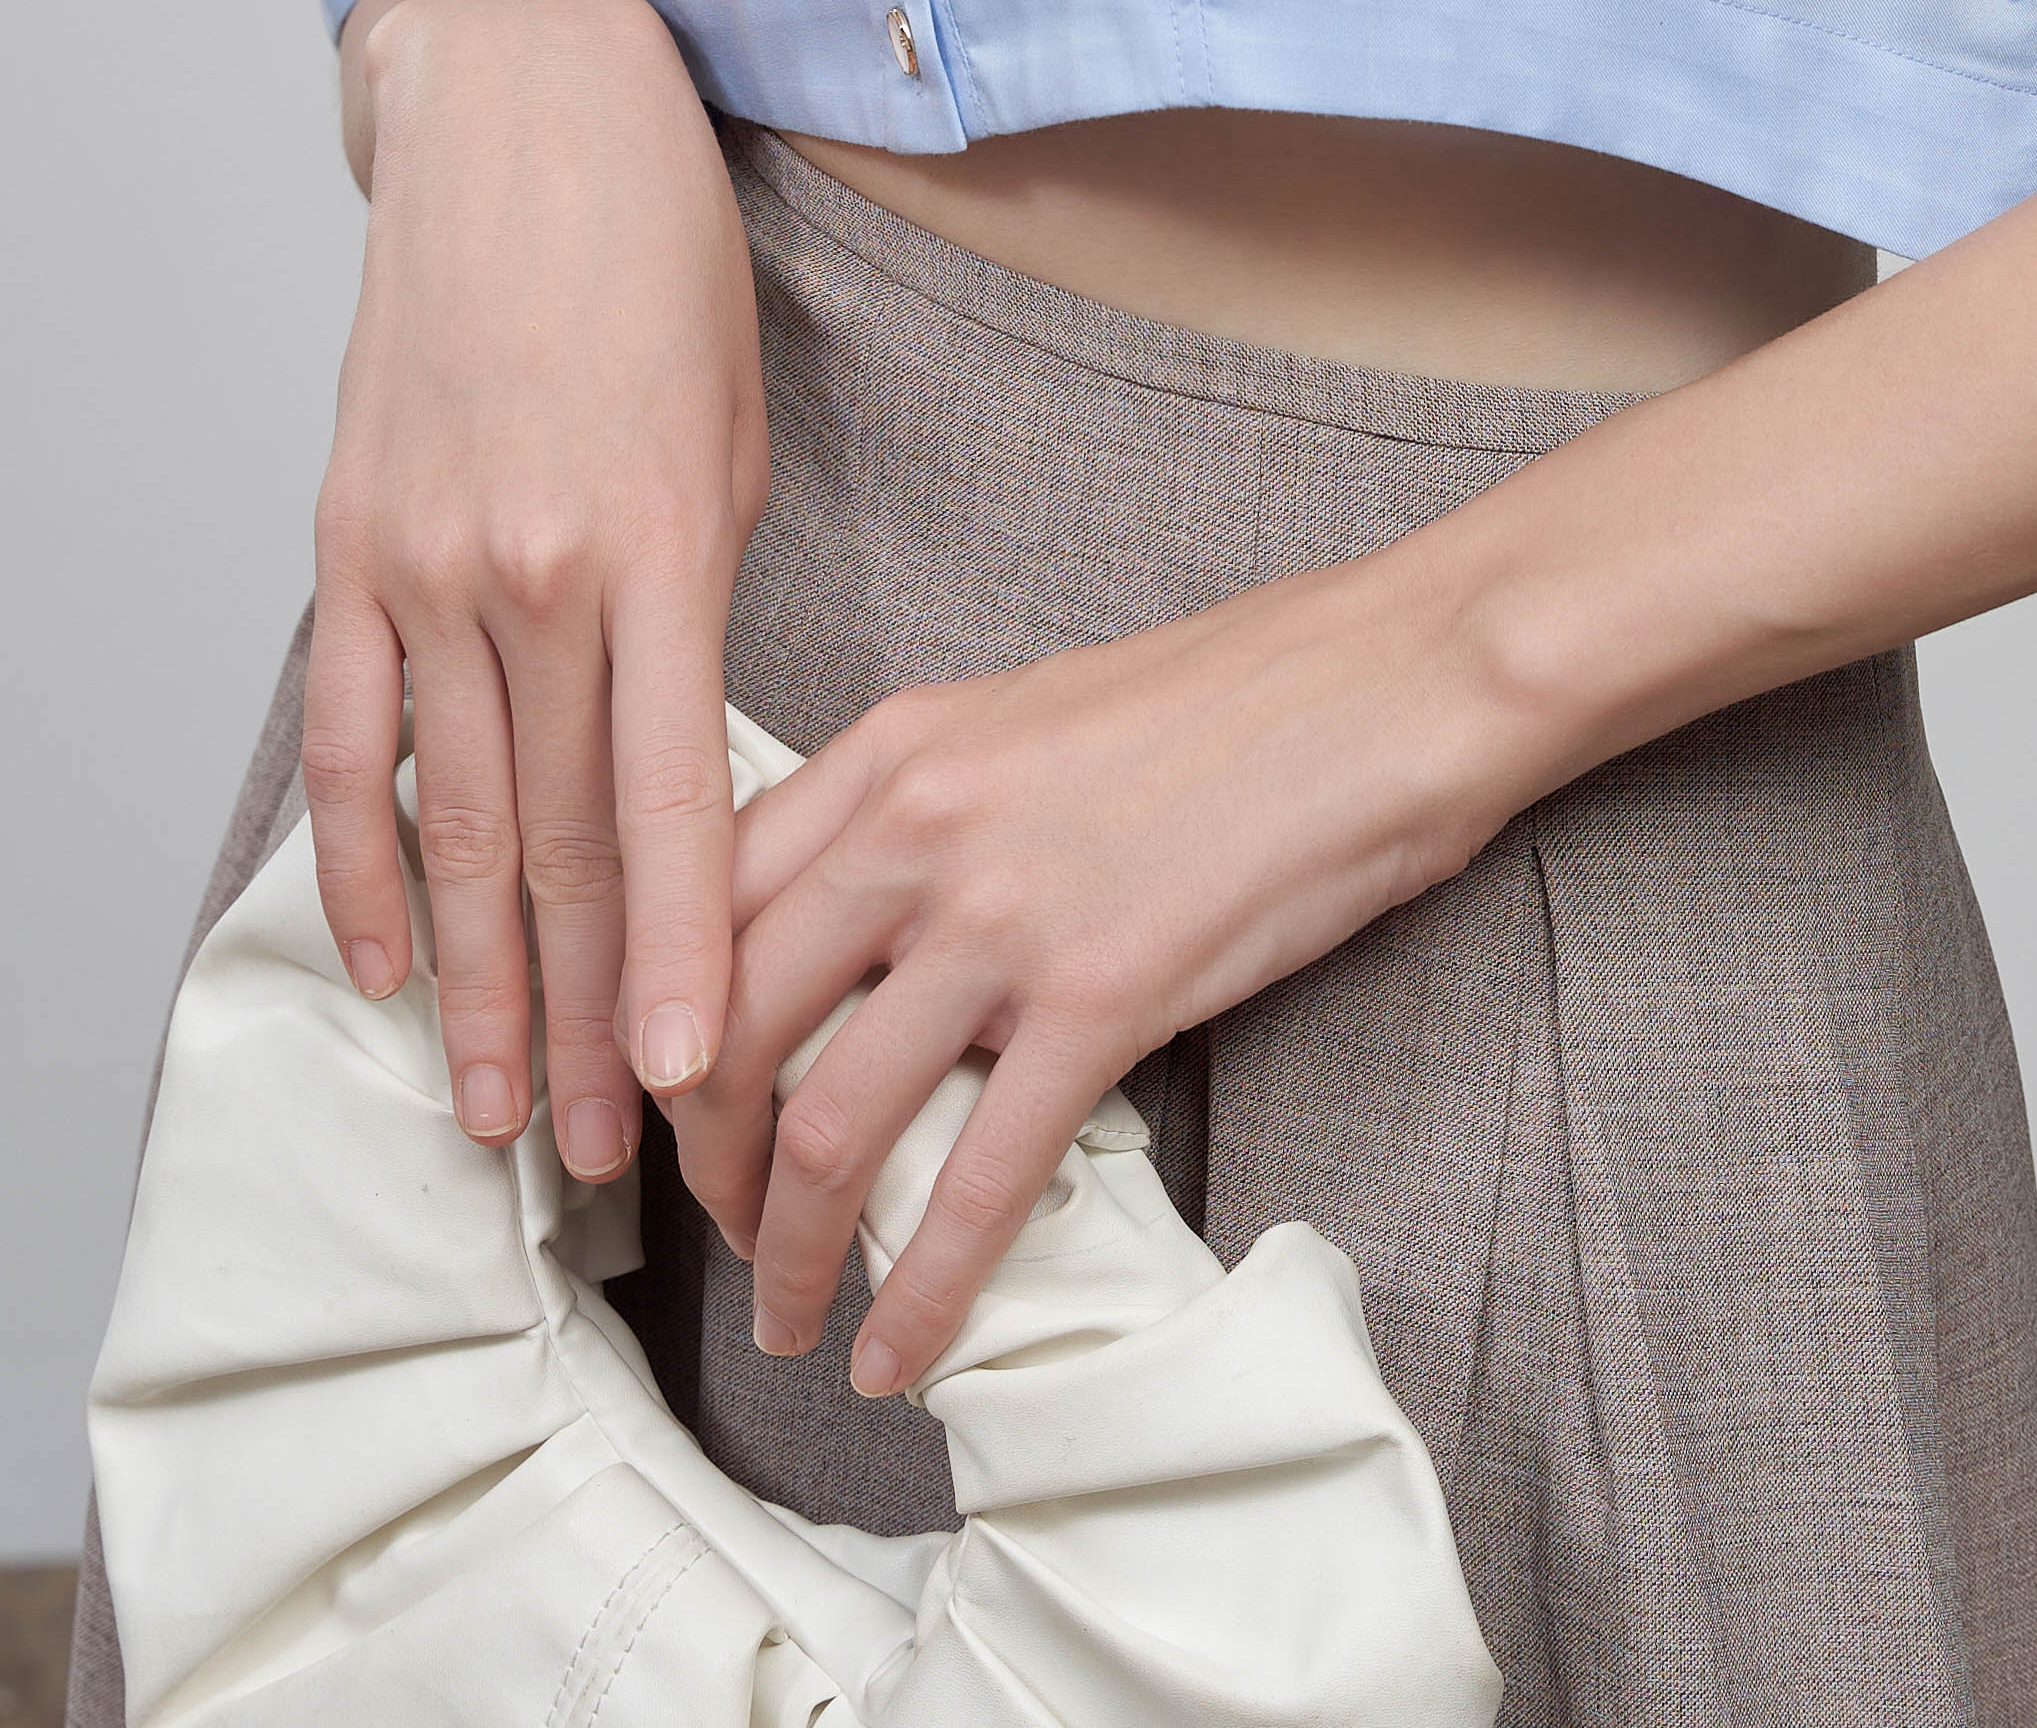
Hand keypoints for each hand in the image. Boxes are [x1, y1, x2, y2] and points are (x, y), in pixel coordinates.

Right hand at [307, 0, 769, 1194]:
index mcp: (659, 545)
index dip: (680, 960)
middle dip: (580, 1017)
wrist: (525, 110)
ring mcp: (424, 562)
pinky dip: (362, 858)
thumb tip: (678, 742)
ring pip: (454, 821)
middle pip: (561, 844)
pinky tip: (385, 956)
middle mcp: (533, 572)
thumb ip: (699, 597)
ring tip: (489, 1111)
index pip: (672, 803)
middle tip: (594, 1160)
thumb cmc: (661, 260)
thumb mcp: (735, 426)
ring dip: (474, 982)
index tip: (692, 1085)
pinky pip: (348, 737)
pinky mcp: (350, 540)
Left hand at [683, 548, 1531, 1394]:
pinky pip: (979, 1180)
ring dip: (790, 1251)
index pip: (698, 900)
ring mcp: (1003, 913)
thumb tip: (852, 927)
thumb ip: (920, 807)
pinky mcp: (1103, 996)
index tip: (656, 1107)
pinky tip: (899, 1354)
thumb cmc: (1231, 698)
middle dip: (702, 1162)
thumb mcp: (1024, 716)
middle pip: (727, 1024)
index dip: (651, 1027)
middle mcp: (916, 824)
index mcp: (892, 748)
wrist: (1385, 682)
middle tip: (726, 1233)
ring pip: (827, 1121)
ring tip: (792, 1319)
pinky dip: (923, 1290)